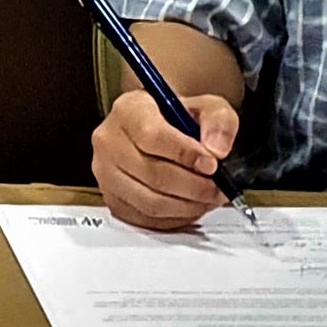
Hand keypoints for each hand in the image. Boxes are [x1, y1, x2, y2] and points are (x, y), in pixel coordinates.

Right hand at [90, 86, 238, 230]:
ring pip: (150, 201)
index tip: (212, 164)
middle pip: (152, 173)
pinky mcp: (113, 201)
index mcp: (129, 110)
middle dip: (194, 186)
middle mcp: (109, 141)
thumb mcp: (208, 107)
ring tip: (209, 198)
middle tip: (219, 187)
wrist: (163, 135)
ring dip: (188, 205)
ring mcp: (107, 175)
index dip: (185, 154)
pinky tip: (191, 205)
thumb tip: (216, 150)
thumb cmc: (180, 121)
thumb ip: (219, 121)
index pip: (151, 136)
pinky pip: (147, 219)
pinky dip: (176, 218)